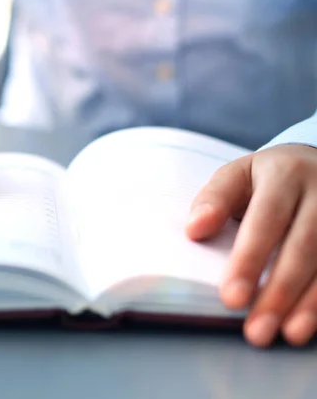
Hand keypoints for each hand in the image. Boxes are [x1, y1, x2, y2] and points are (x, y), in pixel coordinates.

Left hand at [186, 144, 316, 347]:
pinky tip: (309, 324)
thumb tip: (194, 230)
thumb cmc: (267, 177)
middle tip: (256, 329)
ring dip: (307, 303)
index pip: (266, 220)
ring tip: (286, 333)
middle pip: (302, 247)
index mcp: (285, 174)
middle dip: (278, 292)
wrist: (316, 164)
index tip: (231, 298)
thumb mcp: (237, 175)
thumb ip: (215, 199)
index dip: (249, 260)